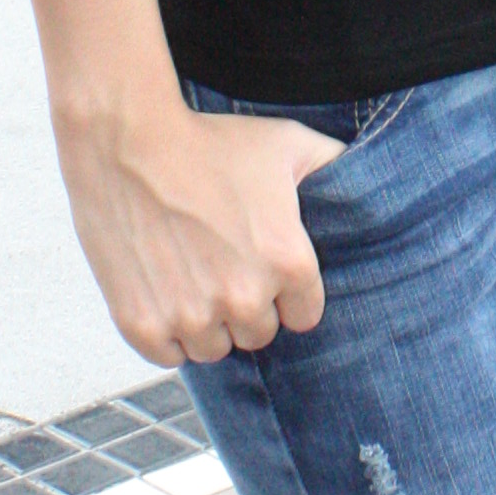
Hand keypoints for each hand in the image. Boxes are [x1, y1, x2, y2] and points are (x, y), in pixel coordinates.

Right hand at [56, 96, 331, 367]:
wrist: (126, 140)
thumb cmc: (208, 140)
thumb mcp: (286, 143)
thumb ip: (333, 166)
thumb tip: (369, 180)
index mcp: (289, 264)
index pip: (304, 317)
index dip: (284, 294)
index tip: (262, 267)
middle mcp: (245, 299)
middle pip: (257, 334)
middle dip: (244, 306)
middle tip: (219, 263)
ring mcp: (191, 316)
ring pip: (212, 348)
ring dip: (204, 322)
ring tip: (188, 274)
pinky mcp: (142, 326)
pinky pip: (168, 355)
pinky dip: (164, 331)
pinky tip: (160, 289)